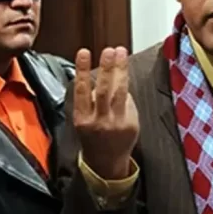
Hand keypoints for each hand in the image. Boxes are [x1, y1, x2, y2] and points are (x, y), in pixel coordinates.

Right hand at [73, 47, 138, 179]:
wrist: (106, 163)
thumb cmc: (92, 137)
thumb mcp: (83, 121)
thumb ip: (89, 101)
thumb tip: (102, 76)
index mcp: (82, 119)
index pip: (81, 90)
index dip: (82, 69)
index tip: (83, 52)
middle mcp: (99, 121)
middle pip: (103, 90)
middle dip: (107, 68)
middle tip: (110, 50)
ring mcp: (116, 123)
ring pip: (120, 93)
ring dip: (121, 71)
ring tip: (121, 53)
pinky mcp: (131, 125)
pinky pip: (129, 102)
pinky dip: (126, 90)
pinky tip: (124, 78)